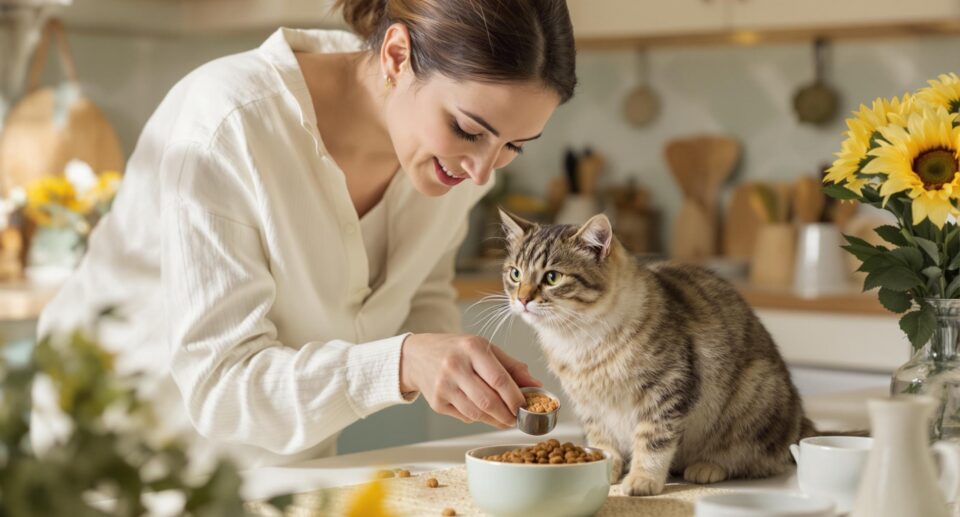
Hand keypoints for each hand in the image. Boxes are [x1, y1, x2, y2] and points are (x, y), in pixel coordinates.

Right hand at [399, 333, 541, 428]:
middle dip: (507, 414)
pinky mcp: (436, 402)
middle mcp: (455, 365)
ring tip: (505, 419)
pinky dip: (478, 418)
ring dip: (495, 420)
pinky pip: (465, 417)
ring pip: (476, 413)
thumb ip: (511, 366)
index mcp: (472, 348)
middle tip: (517, 418)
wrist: (417, 355)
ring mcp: (443, 385)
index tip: (526, 407)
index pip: (499, 378)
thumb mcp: (484, 348)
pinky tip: (482, 411)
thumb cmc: (456, 350)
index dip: (515, 397)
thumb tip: (536, 385)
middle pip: (488, 400)